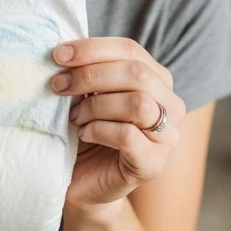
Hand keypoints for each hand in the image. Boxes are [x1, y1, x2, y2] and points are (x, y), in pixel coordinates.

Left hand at [52, 37, 184, 213]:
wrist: (84, 182)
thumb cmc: (86, 131)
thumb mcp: (87, 94)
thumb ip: (88, 69)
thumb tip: (65, 50)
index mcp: (157, 79)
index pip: (131, 50)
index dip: (93, 48)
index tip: (58, 54)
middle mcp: (171, 105)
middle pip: (137, 74)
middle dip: (91, 75)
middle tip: (58, 86)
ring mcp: (167, 137)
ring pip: (138, 104)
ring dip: (95, 106)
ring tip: (74, 117)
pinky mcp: (153, 164)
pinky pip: (128, 135)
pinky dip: (98, 129)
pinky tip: (82, 134)